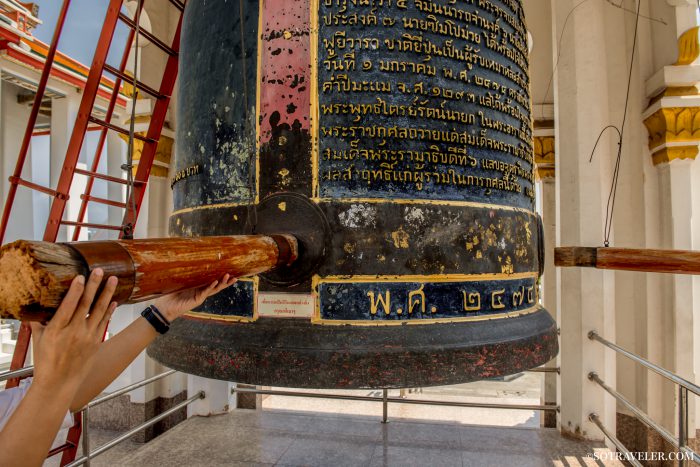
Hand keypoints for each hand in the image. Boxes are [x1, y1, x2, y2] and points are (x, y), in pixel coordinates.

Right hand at [30, 269, 117, 392]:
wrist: (59, 383)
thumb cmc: (46, 362)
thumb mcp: (39, 341)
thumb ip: (39, 323)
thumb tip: (35, 309)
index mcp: (56, 330)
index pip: (68, 306)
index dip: (76, 290)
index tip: (81, 277)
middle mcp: (74, 332)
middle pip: (86, 304)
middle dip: (94, 286)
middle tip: (100, 271)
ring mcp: (87, 337)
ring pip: (100, 311)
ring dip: (107, 294)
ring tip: (113, 280)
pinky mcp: (96, 342)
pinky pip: (105, 322)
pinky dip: (110, 311)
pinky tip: (114, 301)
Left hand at [154, 274, 236, 321]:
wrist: (166, 307)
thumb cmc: (170, 294)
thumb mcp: (179, 282)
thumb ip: (185, 275)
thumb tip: (185, 261)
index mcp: (199, 286)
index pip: (212, 280)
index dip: (219, 276)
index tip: (228, 270)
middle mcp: (202, 291)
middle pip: (217, 285)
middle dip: (226, 281)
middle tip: (235, 275)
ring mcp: (200, 296)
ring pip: (215, 289)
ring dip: (222, 283)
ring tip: (229, 276)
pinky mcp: (197, 299)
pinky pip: (205, 292)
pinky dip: (211, 286)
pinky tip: (215, 282)